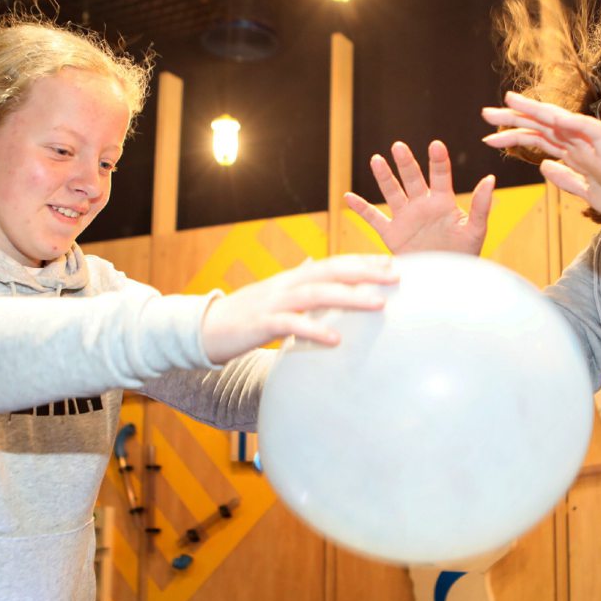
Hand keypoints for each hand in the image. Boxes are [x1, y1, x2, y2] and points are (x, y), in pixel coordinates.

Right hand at [200, 255, 397, 362]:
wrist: (204, 329)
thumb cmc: (246, 316)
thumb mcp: (276, 298)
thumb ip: (299, 285)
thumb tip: (317, 268)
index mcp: (292, 278)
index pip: (332, 263)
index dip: (361, 260)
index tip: (392, 262)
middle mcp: (286, 285)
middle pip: (330, 271)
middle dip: (364, 271)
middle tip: (396, 276)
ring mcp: (273, 302)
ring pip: (316, 293)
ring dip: (349, 297)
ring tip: (378, 304)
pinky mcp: (261, 324)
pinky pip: (291, 325)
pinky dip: (314, 330)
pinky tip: (336, 339)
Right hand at [343, 140, 494, 255]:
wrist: (446, 282)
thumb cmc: (465, 256)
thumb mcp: (476, 230)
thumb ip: (481, 205)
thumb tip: (490, 178)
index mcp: (443, 202)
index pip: (440, 175)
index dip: (438, 161)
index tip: (436, 145)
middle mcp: (422, 206)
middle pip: (412, 179)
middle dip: (406, 163)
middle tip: (399, 146)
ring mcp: (406, 219)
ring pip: (392, 193)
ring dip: (384, 177)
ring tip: (376, 159)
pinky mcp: (392, 235)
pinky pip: (374, 219)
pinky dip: (361, 209)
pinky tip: (349, 196)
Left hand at [481, 92, 600, 235]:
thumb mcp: (589, 195)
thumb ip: (567, 179)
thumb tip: (544, 166)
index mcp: (578, 157)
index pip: (541, 140)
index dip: (515, 136)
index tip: (489, 137)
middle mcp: (585, 148)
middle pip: (545, 127)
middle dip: (515, 119)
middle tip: (485, 113)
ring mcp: (599, 149)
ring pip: (564, 122)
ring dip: (537, 112)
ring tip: (510, 103)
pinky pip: (593, 132)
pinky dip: (573, 123)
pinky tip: (553, 117)